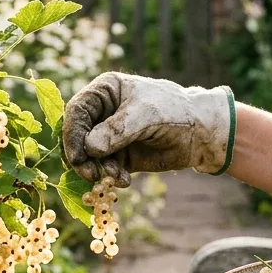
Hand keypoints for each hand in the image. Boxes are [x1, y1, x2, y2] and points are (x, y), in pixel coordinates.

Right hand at [61, 71, 234, 185]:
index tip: (77, 157)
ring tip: (116, 178)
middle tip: (92, 175)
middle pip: (77, 137)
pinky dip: (110, 178)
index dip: (72, 134)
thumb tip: (89, 147)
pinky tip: (124, 180)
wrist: (199, 132)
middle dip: (83, 158)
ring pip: (89, 157)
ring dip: (98, 171)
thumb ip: (117, 130)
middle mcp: (102, 113)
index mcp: (104, 91)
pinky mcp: (118, 156)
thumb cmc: (173, 111)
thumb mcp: (146, 115)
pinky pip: (104, 170)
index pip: (77, 111)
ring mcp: (108, 136)